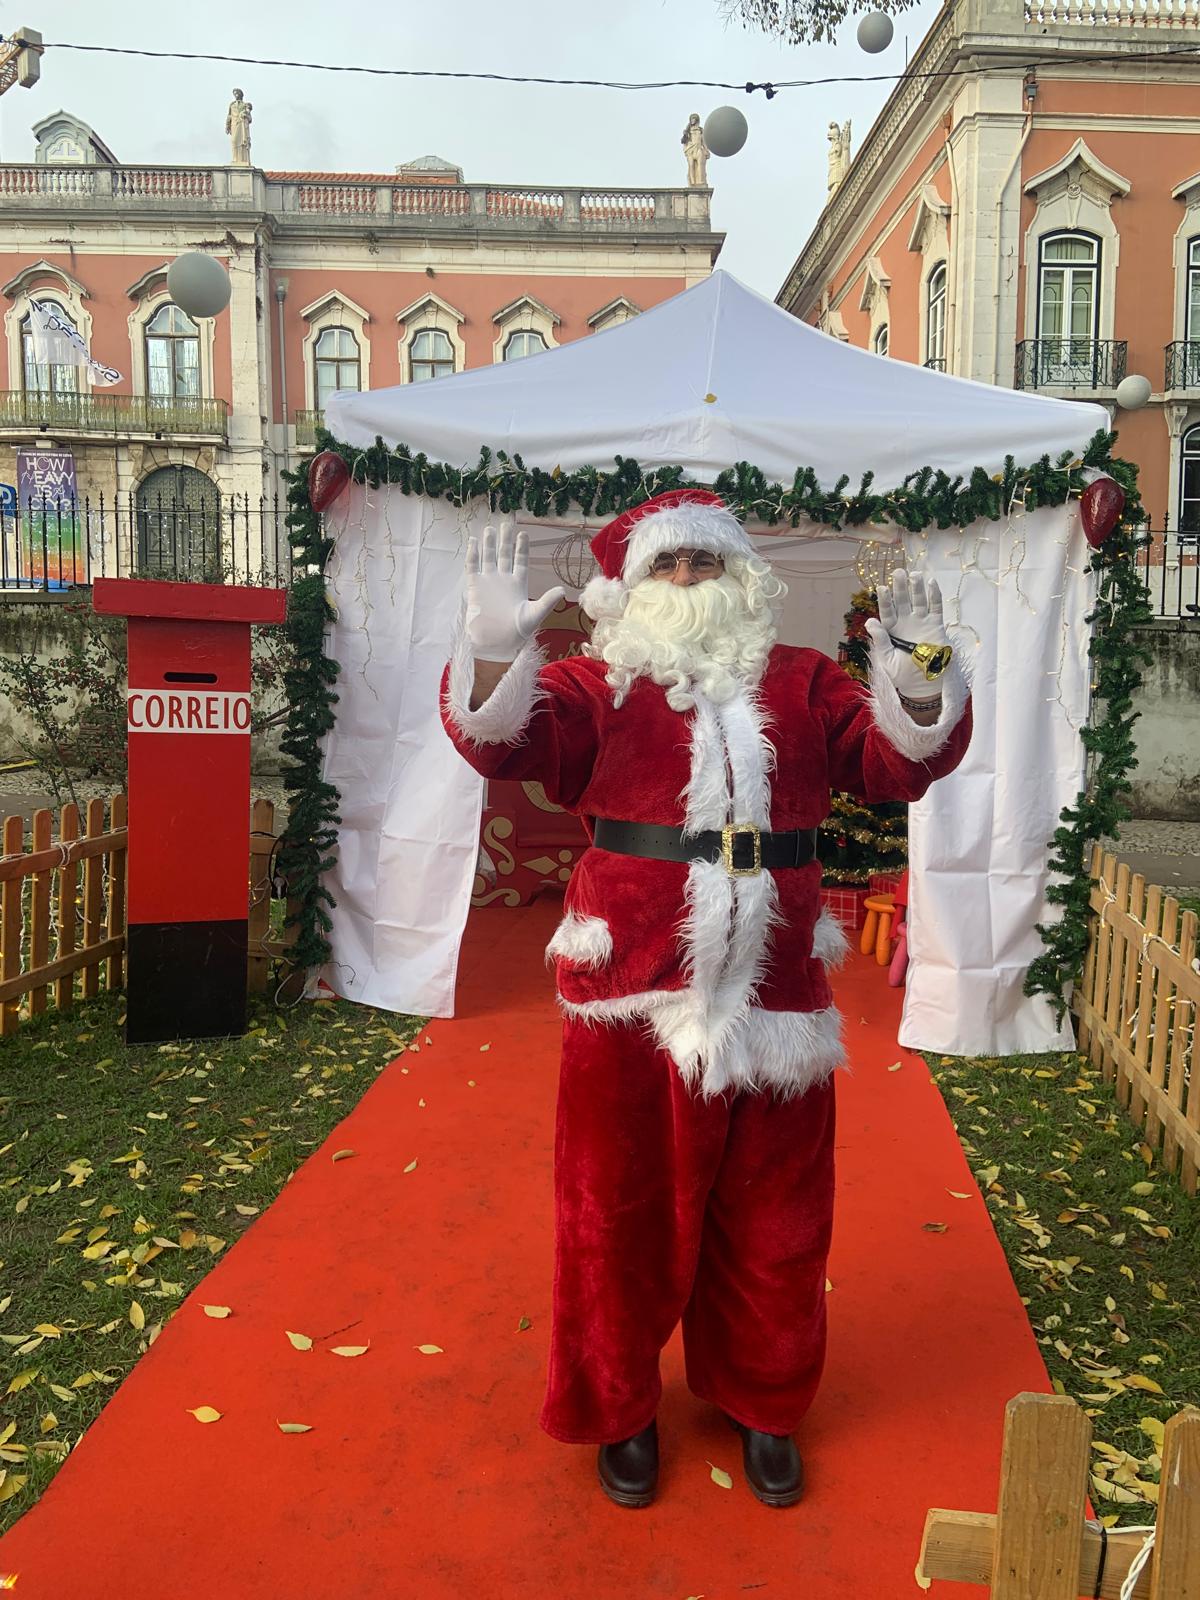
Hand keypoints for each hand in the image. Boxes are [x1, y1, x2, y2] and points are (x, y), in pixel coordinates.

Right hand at [465, 521, 563, 661]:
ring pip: (488, 558)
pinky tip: (474, 542)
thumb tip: (562, 589)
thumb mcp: (535, 615)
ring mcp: (488, 582)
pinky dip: (473, 555)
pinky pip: (473, 567)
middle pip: (503, 555)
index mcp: (519, 584)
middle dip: (504, 540)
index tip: (523, 533)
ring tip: (489, 529)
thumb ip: (547, 600)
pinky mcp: (475, 587)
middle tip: (505, 524)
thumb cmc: (517, 632)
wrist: (495, 642)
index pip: (520, 560)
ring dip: (488, 544)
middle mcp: (503, 580)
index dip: (521, 547)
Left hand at [864, 570, 950, 699]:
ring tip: (914, 574)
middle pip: (903, 601)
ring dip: (916, 587)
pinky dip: (934, 595)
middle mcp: (906, 622)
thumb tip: (870, 622)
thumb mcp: (886, 659)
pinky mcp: (935, 626)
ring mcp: (921, 622)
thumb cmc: (901, 674)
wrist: (922, 684)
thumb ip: (880, 640)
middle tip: (898, 572)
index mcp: (892, 630)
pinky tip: (931, 582)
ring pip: (918, 600)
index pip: (887, 611)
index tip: (882, 587)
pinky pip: (935, 607)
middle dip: (900, 587)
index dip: (885, 599)